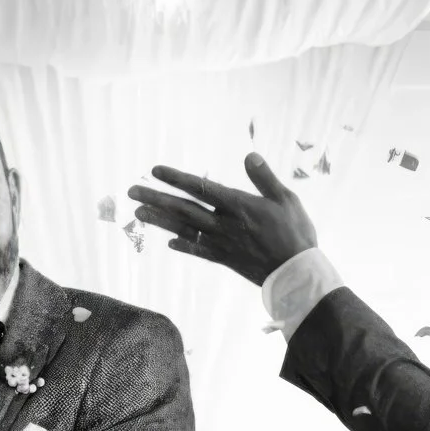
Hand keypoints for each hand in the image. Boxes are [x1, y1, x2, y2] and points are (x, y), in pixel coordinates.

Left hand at [127, 153, 319, 286]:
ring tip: (139, 212)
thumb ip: (264, 178)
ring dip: (161, 221)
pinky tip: (169, 241)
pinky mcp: (225, 260)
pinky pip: (200, 251)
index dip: (177, 179)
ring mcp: (222, 244)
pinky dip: (184, 245)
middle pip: (184, 209)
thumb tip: (250, 156)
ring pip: (185, 229)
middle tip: (132, 192)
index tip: (156, 170)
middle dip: (157, 199)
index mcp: (239, 206)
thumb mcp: (286, 199)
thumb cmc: (296, 233)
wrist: (296, 274)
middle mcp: (225, 224)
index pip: (202, 188)